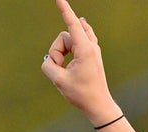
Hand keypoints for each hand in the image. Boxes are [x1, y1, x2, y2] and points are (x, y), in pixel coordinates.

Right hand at [41, 0, 122, 126]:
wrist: (99, 105)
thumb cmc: (81, 94)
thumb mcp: (58, 80)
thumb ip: (48, 65)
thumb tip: (50, 60)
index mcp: (85, 50)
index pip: (72, 25)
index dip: (65, 11)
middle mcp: (91, 46)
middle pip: (64, 37)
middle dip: (56, 51)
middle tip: (59, 68)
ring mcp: (93, 49)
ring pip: (67, 41)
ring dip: (62, 53)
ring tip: (66, 70)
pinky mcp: (92, 54)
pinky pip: (81, 38)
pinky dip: (75, 36)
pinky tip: (81, 21)